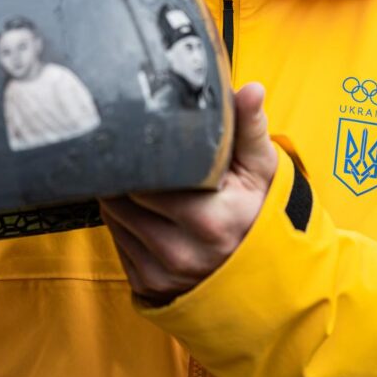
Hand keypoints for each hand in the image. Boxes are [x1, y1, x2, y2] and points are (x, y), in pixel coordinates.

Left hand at [100, 82, 277, 303]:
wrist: (262, 268)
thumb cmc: (256, 208)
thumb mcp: (260, 167)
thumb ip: (250, 127)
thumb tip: (251, 89)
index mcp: (213, 220)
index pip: (147, 182)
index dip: (138, 159)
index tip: (137, 141)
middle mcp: (186, 253)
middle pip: (122, 201)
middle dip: (124, 176)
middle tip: (130, 156)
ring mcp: (165, 274)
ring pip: (115, 222)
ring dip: (118, 199)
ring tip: (137, 182)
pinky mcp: (149, 287)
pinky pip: (118, 246)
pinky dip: (123, 226)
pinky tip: (142, 212)